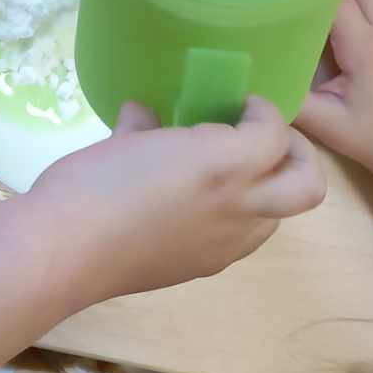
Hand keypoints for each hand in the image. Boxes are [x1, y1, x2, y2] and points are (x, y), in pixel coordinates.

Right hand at [30, 97, 325, 303]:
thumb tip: (142, 115)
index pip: (275, 132)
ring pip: (279, 217)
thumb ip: (145, 124)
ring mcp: (225, 244)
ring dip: (268, 191)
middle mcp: (239, 206)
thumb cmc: (90, 184)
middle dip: (298, 156)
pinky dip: (237, 218)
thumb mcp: (122, 139)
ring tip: (230, 175)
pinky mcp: (205, 268)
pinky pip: (242, 240)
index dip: (262, 111)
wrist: (64, 252)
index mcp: (223, 164)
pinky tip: (197, 206)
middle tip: (265, 141)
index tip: (239, 105)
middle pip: (308, 184)